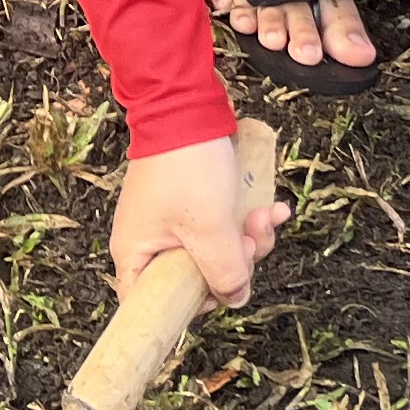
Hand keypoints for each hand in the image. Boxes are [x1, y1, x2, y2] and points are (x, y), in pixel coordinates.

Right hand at [112, 134, 285, 305]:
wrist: (187, 105)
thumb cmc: (185, 165)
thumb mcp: (209, 227)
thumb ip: (225, 271)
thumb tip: (236, 297)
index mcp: (137, 254)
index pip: (155, 304)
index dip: (192, 305)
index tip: (221, 289)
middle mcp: (151, 243)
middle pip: (197, 278)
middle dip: (235, 261)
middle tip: (250, 240)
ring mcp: (174, 223)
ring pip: (218, 252)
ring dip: (250, 237)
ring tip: (266, 214)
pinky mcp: (195, 205)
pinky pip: (224, 227)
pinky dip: (248, 219)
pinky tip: (272, 207)